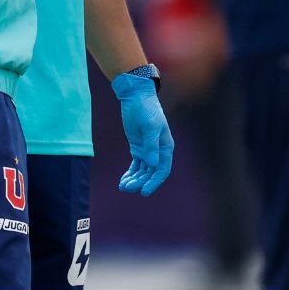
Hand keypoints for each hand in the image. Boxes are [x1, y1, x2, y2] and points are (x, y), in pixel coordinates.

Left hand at [111, 74, 173, 196]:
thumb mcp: (149, 126)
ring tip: (123, 186)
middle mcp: (158, 151)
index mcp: (165, 147)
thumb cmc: (146, 109)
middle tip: (128, 188)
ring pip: (143, 171)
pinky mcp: (138, 149)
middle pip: (151, 173)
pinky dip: (130, 174)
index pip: (162, 170)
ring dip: (134, 180)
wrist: (136, 97)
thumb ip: (150, 145)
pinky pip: (135, 166)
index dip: (154, 182)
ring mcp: (148, 151)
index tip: (144, 192)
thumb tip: (152, 163)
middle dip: (140, 182)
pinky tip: (123, 181)